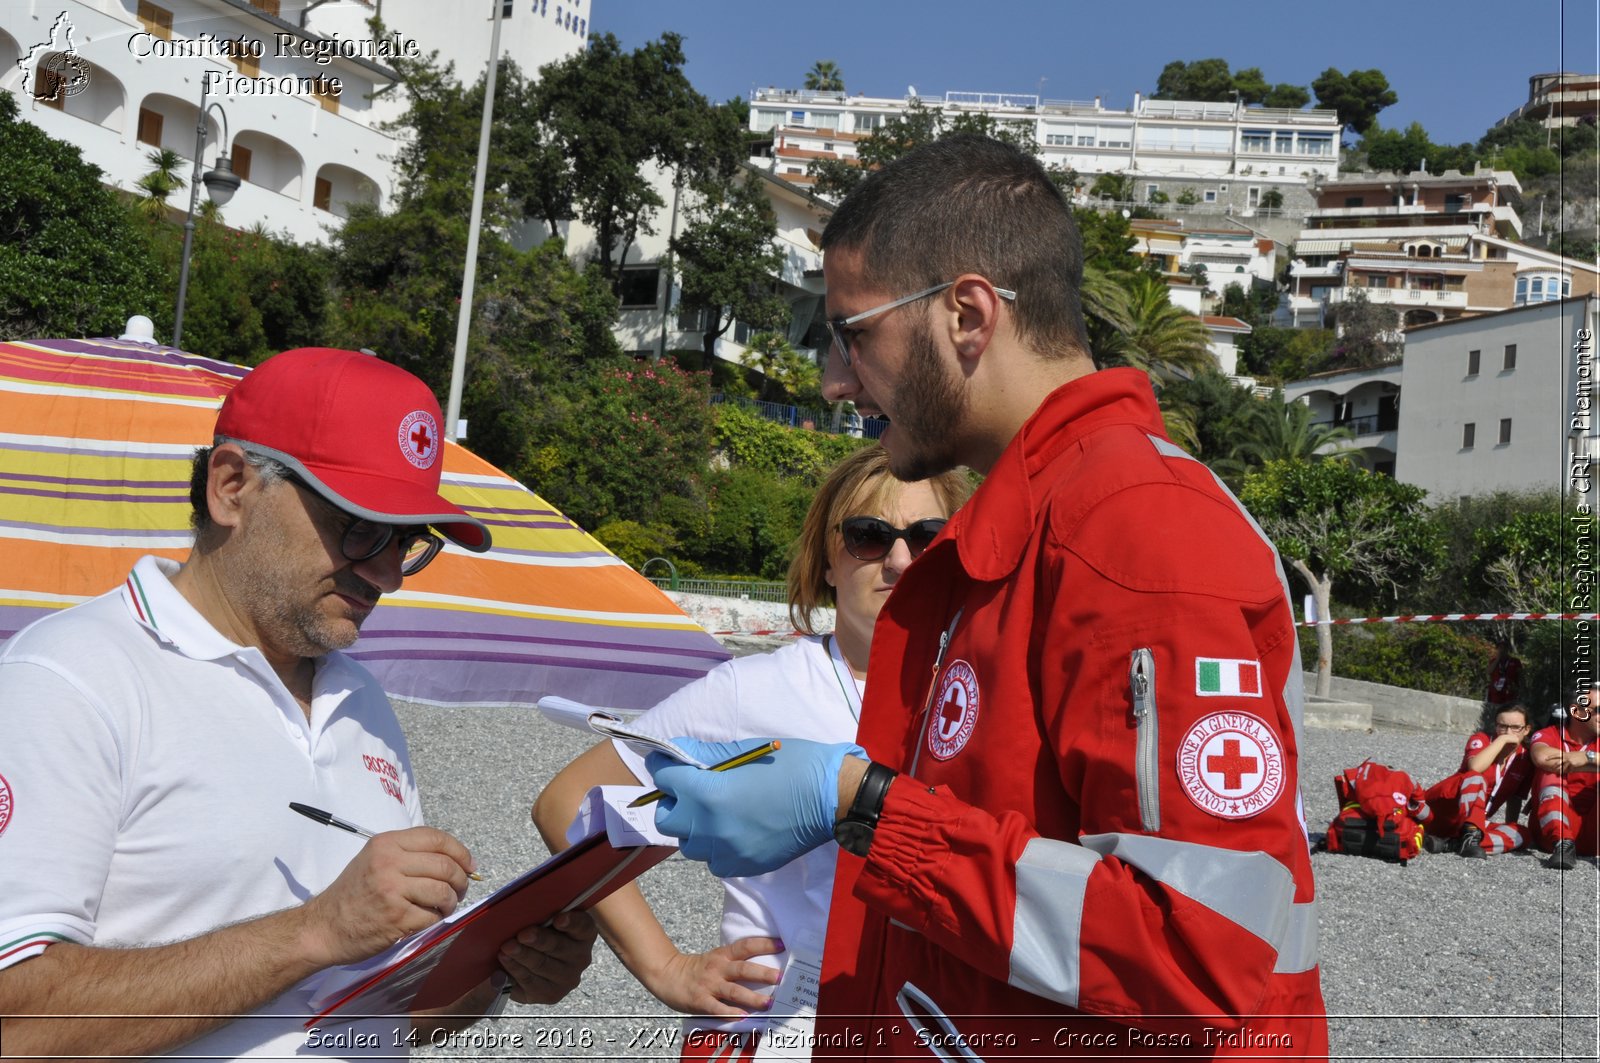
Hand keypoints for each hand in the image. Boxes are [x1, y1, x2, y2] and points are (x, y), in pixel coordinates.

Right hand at [299, 827, 473, 968]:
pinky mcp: (396, 917)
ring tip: (445, 906)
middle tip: (460, 890)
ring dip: (451, 902)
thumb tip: (454, 860)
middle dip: (461, 880)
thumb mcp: (374, 859)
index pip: (436, 838)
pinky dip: (436, 919)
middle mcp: (389, 862)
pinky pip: (432, 916)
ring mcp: (393, 890)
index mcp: (386, 844)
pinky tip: (427, 919)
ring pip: (443, 891)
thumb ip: (408, 854)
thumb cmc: (352, 894)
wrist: (323, 927)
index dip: (460, 852)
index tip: (470, 865)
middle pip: (445, 865)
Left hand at [498, 910, 597, 1004]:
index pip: (583, 925)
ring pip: (542, 965)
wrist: (532, 961)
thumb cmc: (540, 933)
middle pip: (558, 947)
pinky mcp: (551, 995)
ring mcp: (567, 979)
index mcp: (585, 934)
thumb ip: (541, 915)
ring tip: (506, 947)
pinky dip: (515, 969)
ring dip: (522, 955)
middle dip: (539, 940)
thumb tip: (523, 914)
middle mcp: (581, 958)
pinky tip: (505, 960)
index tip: (558, 919)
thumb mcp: (545, 920)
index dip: (571, 922)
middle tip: (522, 935)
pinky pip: (530, 982)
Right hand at [642, 936, 783, 1017]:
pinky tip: (743, 1017)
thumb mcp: (716, 958)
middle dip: (763, 973)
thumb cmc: (696, 969)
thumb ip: (734, 962)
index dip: (764, 944)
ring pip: (734, 991)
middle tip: (781, 977)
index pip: (746, 946)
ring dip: (753, 997)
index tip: (782, 945)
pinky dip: (731, 1013)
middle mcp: (718, 968)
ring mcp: (709, 985)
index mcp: (723, 955)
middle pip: (744, 969)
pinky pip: (718, 1008)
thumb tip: (763, 968)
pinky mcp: (701, 1001)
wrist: (666, 974)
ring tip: (768, 1003)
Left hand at [647, 737, 864, 877]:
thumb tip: (676, 750)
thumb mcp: (746, 751)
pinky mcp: (744, 867)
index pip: (664, 779)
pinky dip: (717, 847)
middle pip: (666, 819)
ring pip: (689, 845)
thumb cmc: (792, 765)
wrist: (832, 798)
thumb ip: (706, 755)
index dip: (665, 767)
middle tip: (692, 790)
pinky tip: (735, 830)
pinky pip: (714, 861)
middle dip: (674, 802)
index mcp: (708, 793)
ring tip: (716, 812)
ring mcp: (727, 851)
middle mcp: (710, 827)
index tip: (670, 763)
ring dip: (694, 827)